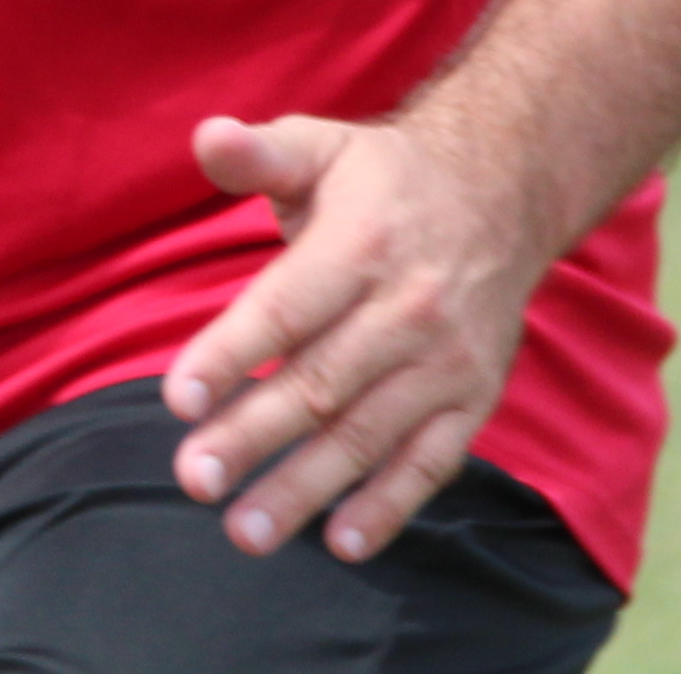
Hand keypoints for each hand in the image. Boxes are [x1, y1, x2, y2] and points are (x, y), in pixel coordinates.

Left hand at [159, 112, 553, 564]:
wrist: (502, 193)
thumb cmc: (382, 178)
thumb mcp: (319, 147)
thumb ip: (259, 153)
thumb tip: (208, 137)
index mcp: (360, 244)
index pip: (286, 309)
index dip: (230, 354)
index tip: (178, 400)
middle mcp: (408, 308)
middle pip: (319, 384)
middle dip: (253, 437)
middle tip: (193, 480)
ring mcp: (446, 361)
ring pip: (367, 434)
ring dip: (307, 488)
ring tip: (245, 532)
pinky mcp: (473, 399)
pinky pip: (430, 462)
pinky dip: (389, 506)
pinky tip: (342, 544)